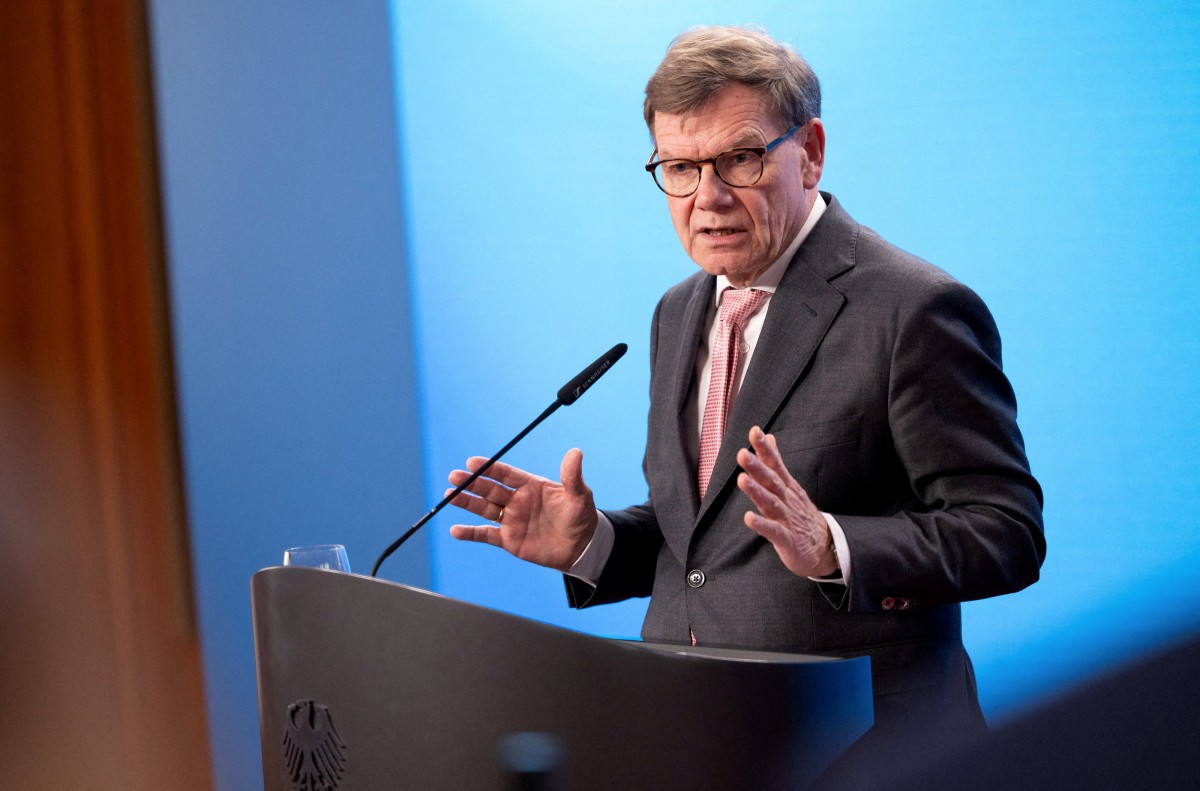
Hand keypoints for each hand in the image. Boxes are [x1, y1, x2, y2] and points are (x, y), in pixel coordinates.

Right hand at [447, 449, 598, 571]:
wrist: (582, 547)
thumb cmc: (581, 517)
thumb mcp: (579, 495)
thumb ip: (572, 476)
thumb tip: (576, 452)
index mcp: (531, 486)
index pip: (506, 474)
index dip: (490, 468)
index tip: (472, 462)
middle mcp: (517, 500)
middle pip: (490, 489)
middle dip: (472, 483)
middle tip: (454, 476)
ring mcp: (511, 520)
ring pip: (484, 509)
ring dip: (466, 503)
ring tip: (449, 496)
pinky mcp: (509, 540)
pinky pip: (486, 535)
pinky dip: (470, 534)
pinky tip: (455, 530)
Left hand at [737, 426, 838, 577]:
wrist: (826, 548)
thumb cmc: (801, 515)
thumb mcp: (790, 486)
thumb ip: (776, 463)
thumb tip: (769, 437)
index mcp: (787, 487)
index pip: (775, 464)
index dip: (765, 449)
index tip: (755, 431)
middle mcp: (787, 500)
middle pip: (772, 481)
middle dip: (757, 467)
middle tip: (743, 454)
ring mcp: (788, 519)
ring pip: (771, 503)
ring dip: (756, 491)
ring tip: (742, 480)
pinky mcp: (788, 540)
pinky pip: (774, 531)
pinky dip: (762, 524)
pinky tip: (748, 518)